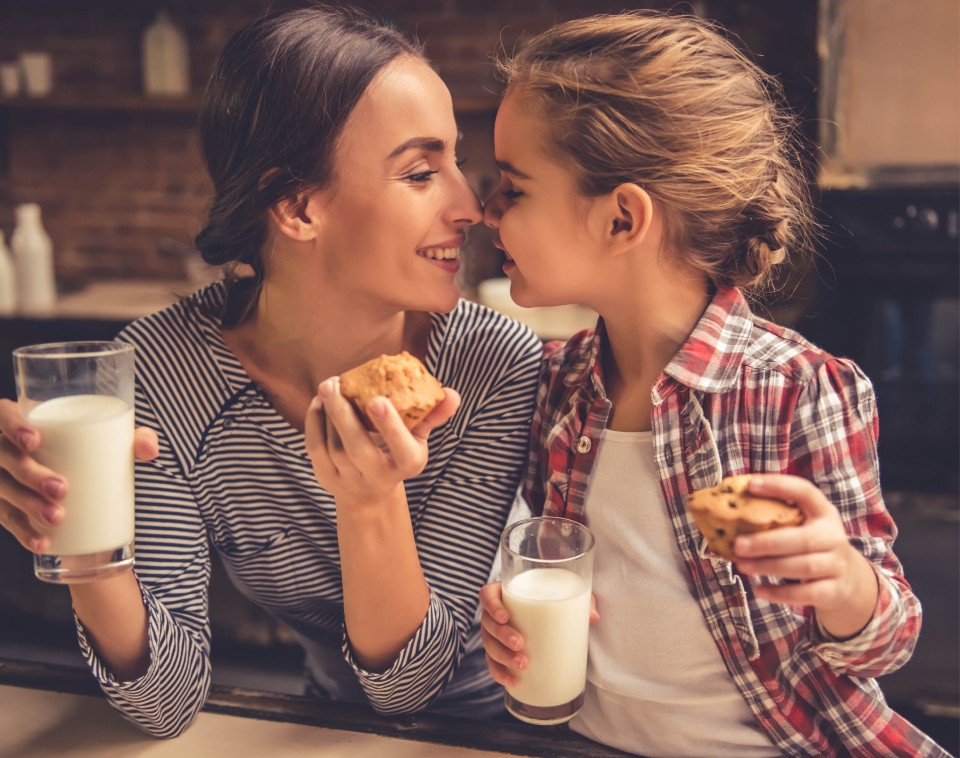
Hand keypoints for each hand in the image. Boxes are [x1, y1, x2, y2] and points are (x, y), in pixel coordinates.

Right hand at [0, 398, 158, 552]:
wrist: (83, 482)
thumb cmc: (94, 449)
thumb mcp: (113, 438)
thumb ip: (135, 438)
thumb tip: (150, 449)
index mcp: (26, 422)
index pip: (3, 415)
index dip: (12, 426)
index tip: (35, 441)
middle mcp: (6, 449)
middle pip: (4, 457)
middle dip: (30, 474)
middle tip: (62, 489)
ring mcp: (2, 479)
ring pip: (3, 491)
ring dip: (26, 506)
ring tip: (58, 518)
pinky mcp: (7, 506)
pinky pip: (8, 520)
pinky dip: (25, 533)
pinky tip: (43, 543)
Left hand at [304, 377, 459, 507]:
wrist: (371, 490)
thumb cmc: (398, 451)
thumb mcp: (418, 436)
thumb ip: (433, 413)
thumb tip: (452, 393)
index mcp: (408, 464)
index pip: (401, 448)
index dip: (390, 426)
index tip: (377, 400)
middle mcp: (379, 477)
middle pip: (358, 448)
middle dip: (344, 415)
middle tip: (336, 382)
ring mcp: (350, 480)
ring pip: (333, 447)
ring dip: (328, 413)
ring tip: (329, 386)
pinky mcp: (326, 478)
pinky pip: (315, 449)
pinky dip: (314, 423)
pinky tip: (318, 402)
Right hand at [479, 581, 598, 687]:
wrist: (553, 619)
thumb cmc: (556, 602)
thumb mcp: (568, 597)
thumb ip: (581, 602)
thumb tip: (593, 617)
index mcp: (505, 594)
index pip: (487, 595)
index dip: (491, 605)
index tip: (505, 616)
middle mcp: (495, 614)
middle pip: (488, 623)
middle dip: (502, 636)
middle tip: (521, 644)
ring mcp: (495, 635)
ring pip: (488, 645)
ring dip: (502, 657)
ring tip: (522, 665)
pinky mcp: (499, 653)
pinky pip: (492, 664)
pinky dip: (500, 673)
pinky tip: (512, 682)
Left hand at [733, 474, 878, 635]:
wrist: (849, 580)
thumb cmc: (812, 546)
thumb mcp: (803, 527)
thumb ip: (777, 520)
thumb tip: (725, 514)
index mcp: (823, 513)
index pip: (805, 492)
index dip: (779, 486)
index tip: (750, 484)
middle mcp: (833, 537)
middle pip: (802, 539)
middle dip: (766, 542)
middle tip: (738, 545)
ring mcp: (836, 565)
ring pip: (803, 566)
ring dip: (768, 566)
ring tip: (742, 565)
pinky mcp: (833, 591)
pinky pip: (806, 593)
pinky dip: (780, 593)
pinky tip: (759, 590)